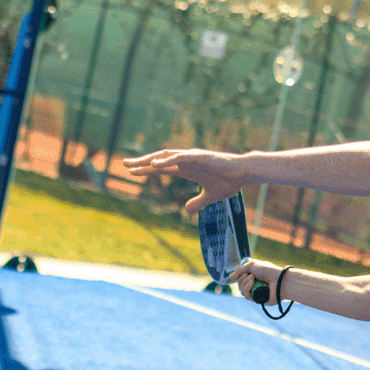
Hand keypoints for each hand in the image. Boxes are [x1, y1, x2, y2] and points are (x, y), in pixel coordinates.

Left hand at [122, 148, 245, 216]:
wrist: (243, 172)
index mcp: (186, 169)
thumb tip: (186, 212)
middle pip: (159, 160)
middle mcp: (186, 161)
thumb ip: (197, 203)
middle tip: (125, 164)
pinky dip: (168, 160)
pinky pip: (181, 158)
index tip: (131, 171)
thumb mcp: (209, 197)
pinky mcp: (200, 157)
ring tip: (138, 164)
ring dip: (152, 159)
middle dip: (142, 162)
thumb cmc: (228, 181)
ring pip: (167, 157)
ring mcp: (192, 158)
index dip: (145, 169)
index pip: (161, 167)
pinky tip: (157, 163)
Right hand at [229, 257, 283, 304]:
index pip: (241, 279)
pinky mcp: (257, 300)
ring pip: (242, 290)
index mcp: (254, 277)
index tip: (244, 272)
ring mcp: (256, 293)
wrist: (279, 279)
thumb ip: (240, 270)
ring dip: (244, 282)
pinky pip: (246, 296)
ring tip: (253, 278)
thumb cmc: (268, 271)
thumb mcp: (252, 265)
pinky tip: (252, 283)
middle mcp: (254, 285)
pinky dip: (247, 288)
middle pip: (239, 285)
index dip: (240, 276)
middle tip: (251, 275)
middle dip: (242, 278)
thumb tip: (230, 277)